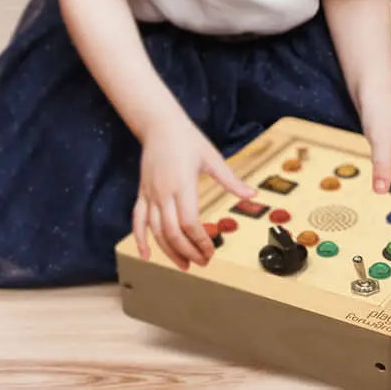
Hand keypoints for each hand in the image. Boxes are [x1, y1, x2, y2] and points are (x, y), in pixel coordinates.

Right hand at [133, 111, 255, 270]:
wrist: (160, 124)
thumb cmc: (188, 139)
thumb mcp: (212, 158)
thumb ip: (231, 180)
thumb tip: (252, 195)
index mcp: (183, 184)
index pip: (190, 223)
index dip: (200, 241)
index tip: (211, 252)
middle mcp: (163, 192)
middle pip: (172, 232)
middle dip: (187, 252)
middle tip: (202, 263)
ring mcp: (150, 194)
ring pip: (155, 231)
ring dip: (168, 251)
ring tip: (184, 264)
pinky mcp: (142, 192)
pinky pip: (138, 220)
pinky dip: (140, 239)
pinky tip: (146, 255)